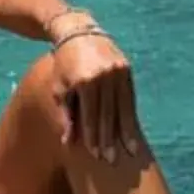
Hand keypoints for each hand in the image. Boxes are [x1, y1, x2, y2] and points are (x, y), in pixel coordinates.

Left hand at [53, 32, 144, 166]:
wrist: (78, 33)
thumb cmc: (64, 65)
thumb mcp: (60, 88)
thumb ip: (66, 115)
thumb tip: (68, 142)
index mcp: (84, 81)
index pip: (90, 116)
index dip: (93, 137)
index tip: (96, 155)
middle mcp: (103, 76)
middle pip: (107, 114)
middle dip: (109, 139)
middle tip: (111, 160)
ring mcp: (117, 71)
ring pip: (122, 107)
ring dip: (124, 132)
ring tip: (129, 152)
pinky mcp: (126, 69)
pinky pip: (129, 98)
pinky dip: (130, 116)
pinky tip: (133, 132)